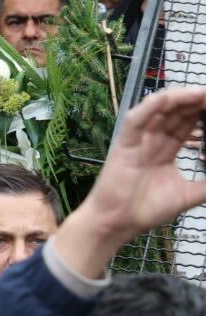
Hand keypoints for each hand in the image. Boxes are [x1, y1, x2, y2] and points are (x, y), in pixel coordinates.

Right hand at [55, 87, 205, 279]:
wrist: (118, 222)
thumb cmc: (145, 209)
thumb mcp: (186, 195)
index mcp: (165, 150)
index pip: (186, 125)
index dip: (201, 114)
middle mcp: (152, 140)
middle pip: (175, 114)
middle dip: (195, 103)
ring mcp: (138, 140)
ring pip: (158, 111)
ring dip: (179, 99)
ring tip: (201, 93)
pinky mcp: (124, 143)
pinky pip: (136, 119)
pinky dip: (150, 106)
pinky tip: (168, 98)